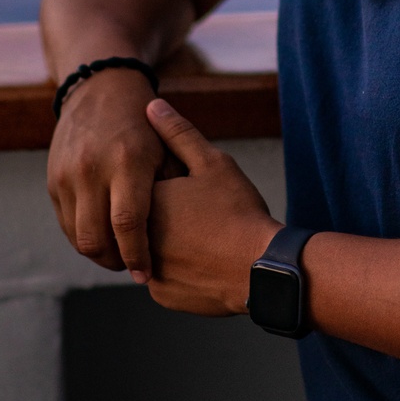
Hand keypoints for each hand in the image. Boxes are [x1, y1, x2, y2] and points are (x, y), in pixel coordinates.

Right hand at [47, 71, 177, 279]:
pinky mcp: (53, 180)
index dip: (138, 256)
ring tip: (120, 255)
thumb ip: (172, 192)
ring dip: (98, 254)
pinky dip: (84, 237)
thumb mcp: (167, 151)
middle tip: (133, 269)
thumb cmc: (145, 126)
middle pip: (96, 239)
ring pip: (77, 236)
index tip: (146, 274)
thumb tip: (184, 239)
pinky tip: (105, 237)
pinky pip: (66, 223)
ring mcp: (67, 175)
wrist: (102, 89)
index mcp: (127, 162)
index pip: (128, 225)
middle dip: (116, 262)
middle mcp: (92, 169)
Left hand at [144, 99, 280, 314]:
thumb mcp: (212, 164)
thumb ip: (178, 133)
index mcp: (144, 202)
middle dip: (169, 215)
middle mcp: (137, 238)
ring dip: (172, 244)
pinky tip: (206, 262)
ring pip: (153, 250)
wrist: (262, 270)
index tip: (195, 192)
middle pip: (145, 220)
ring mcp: (148, 270)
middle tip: (204, 217)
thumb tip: (152, 105)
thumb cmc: (239, 212)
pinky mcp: (163, 295)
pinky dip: (181, 270)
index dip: (172, 186)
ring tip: (207, 239)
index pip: (142, 186)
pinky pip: (165, 278)